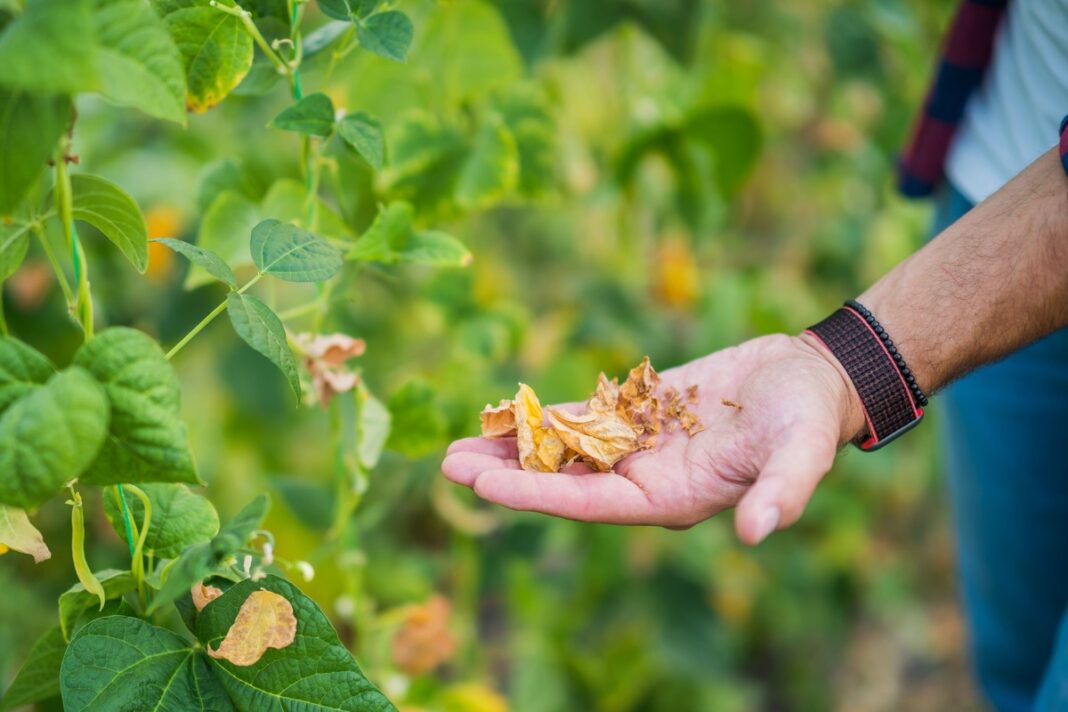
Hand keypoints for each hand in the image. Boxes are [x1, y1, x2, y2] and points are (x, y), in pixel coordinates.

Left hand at [441, 334, 864, 543]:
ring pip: (563, 449)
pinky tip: (504, 413)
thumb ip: (781, 493)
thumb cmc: (807, 419)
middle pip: (563, 480)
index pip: (591, 504)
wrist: (807, 379)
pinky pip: (581, 416)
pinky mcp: (636, 412)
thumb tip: (755, 533)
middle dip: (507, 472)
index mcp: (671, 497)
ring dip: (513, 446)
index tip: (486, 485)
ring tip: (458, 444)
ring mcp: (636, 446)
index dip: (537, 494)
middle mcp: (644, 478)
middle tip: (449, 464)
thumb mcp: (802, 453)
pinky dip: (543, 416)